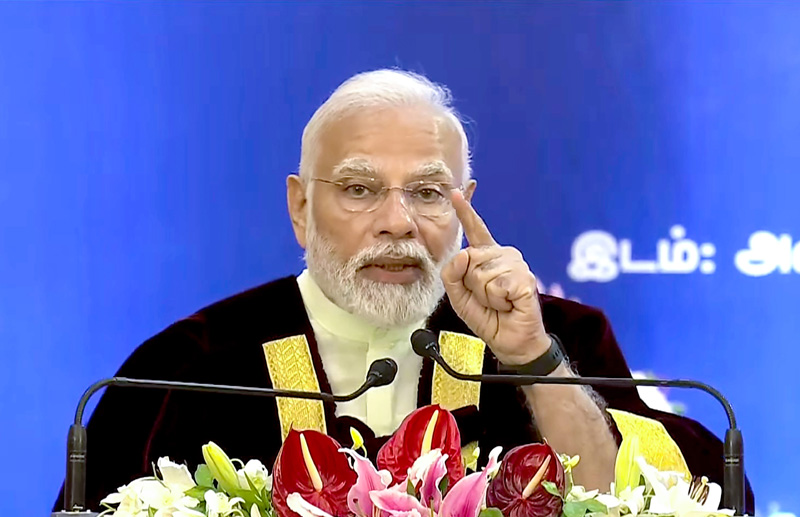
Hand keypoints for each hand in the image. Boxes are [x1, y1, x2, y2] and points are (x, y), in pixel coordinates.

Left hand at [441, 190, 550, 364]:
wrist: (511, 341)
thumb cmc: (489, 318)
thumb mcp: (459, 297)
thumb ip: (452, 275)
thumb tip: (464, 253)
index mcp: (487, 257)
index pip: (475, 230)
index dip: (465, 211)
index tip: (456, 192)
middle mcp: (503, 255)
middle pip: (470, 259)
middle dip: (471, 284)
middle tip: (487, 299)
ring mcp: (517, 265)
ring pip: (481, 273)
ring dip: (485, 295)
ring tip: (499, 302)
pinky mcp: (525, 279)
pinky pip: (497, 284)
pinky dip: (497, 300)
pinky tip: (509, 303)